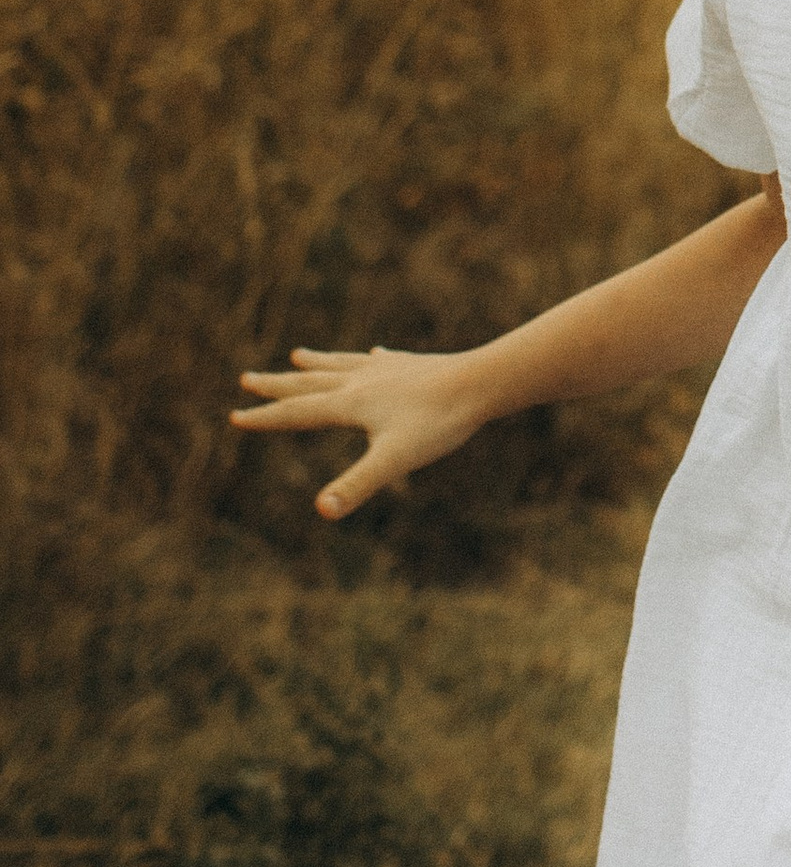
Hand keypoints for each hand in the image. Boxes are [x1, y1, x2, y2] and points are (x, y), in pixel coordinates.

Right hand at [230, 344, 487, 520]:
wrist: (481, 382)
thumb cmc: (438, 423)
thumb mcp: (393, 460)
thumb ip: (356, 485)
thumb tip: (321, 511)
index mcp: (350, 404)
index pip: (297, 412)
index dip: (265, 418)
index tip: (234, 417)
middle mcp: (362, 381)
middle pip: (309, 382)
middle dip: (277, 386)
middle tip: (246, 379)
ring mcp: (387, 370)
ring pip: (342, 365)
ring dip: (317, 363)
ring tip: (298, 354)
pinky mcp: (412, 366)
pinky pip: (382, 361)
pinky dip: (369, 360)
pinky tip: (375, 354)